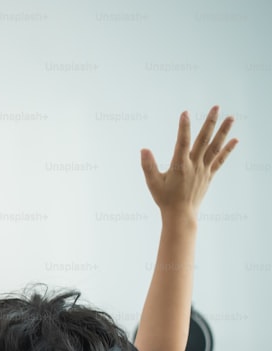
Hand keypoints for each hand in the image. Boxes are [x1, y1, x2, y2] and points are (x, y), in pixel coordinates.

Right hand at [141, 106, 237, 220]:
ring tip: (231, 117)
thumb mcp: (152, 182)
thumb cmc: (165, 199)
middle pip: (204, 140)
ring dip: (224, 131)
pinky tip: (235, 140)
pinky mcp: (209, 175)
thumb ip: (148, 166)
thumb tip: (144, 150)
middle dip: (210, 122)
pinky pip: (220, 160)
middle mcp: (194, 165)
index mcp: (180, 166)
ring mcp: (204, 169)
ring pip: (215, 147)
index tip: (185, 113)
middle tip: (216, 107)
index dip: (183, 127)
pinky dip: (228, 150)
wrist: (181, 214)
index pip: (182, 142)